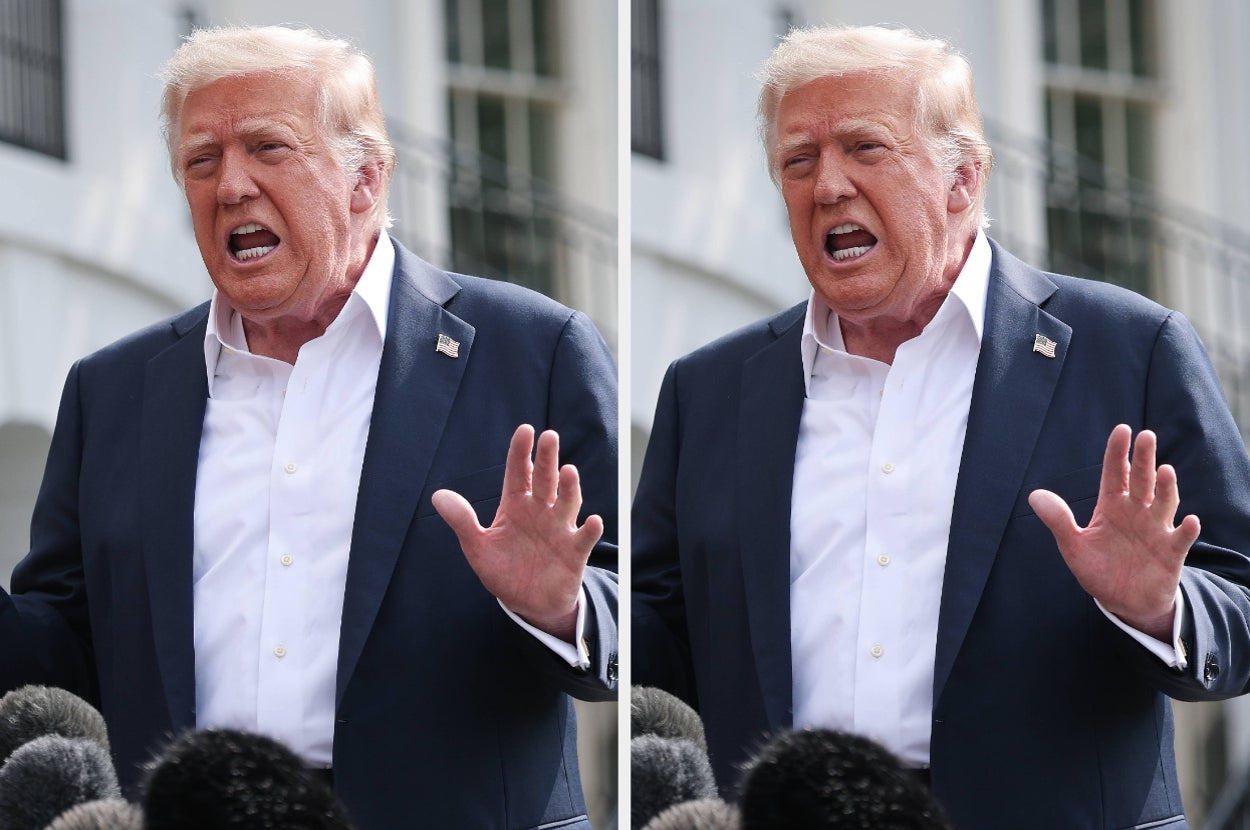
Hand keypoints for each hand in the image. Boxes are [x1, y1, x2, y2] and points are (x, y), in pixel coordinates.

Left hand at [431, 424, 603, 641]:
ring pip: (567, 503)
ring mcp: (559, 529)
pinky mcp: (574, 552)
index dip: (521, 452)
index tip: (525, 430)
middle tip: (549, 437)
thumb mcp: (478, 547)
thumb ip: (462, 521)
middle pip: (545, 480)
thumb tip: (437, 496)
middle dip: (547, 459)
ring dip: (570, 488)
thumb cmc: (504, 570)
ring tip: (568, 471)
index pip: (518, 472)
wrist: (528, 604)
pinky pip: (584, 538)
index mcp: (516, 505)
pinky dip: (589, 530)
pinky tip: (594, 522)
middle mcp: (540, 511)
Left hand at [1028, 424, 1199, 640]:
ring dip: (1166, 488)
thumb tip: (1034, 495)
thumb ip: (1058, 520)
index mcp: (1112, 506)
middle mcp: (1137, 512)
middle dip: (1143, 459)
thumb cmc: (1099, 569)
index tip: (1122, 429)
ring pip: (1164, 503)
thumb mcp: (1073, 545)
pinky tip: (1188, 520)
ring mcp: (1156, 530)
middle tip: (1146, 436)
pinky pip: (1181, 539)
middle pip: (1141, 481)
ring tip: (1165, 470)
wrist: (1123, 602)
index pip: (1115, 473)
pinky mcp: (1171, 553)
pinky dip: (1186, 530)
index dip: (1117, 452)